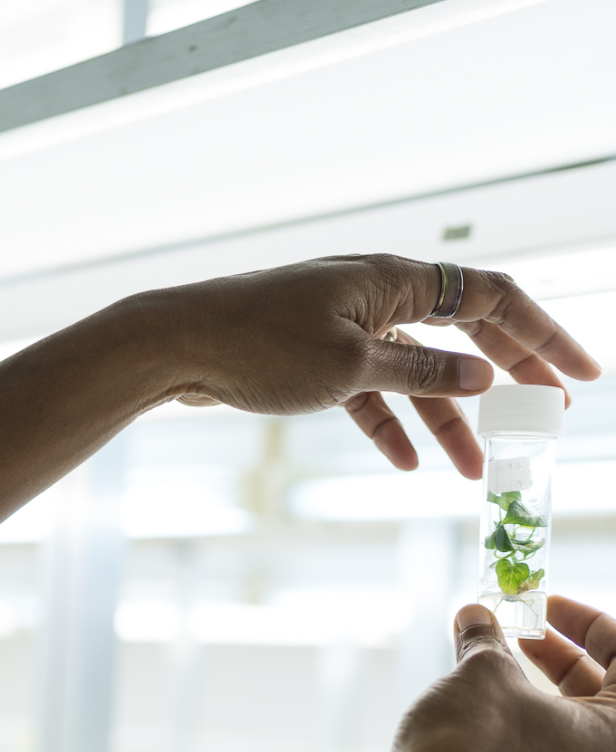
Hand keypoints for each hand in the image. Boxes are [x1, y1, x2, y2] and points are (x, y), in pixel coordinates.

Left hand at [142, 254, 598, 479]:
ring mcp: (345, 326)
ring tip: (472, 471)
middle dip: (504, 379)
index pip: (491, 298)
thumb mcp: (350, 365)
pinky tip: (405, 463)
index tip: (579, 376)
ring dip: (443, 420)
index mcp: (394, 280)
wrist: (176, 345)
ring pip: (413, 373)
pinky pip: (367, 392)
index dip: (543, 335)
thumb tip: (480, 377)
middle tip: (541, 419)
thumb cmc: (259, 345)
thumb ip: (419, 372)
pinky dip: (387, 424)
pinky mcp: (315, 356)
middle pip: (461, 334)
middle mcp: (376, 295)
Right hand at [365, 598, 615, 751]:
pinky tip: (479, 709)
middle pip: (607, 695)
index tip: (542, 604)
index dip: (583, 619)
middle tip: (519, 632)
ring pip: (576, 728)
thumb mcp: (483, 675)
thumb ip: (487, 641)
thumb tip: (476, 617)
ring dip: (538, 689)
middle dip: (561, 654)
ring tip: (489, 665)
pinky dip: (527, 726)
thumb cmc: (475, 751)